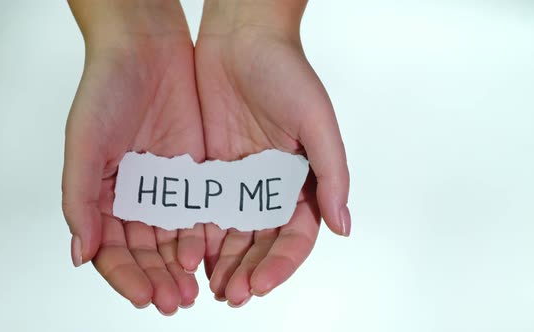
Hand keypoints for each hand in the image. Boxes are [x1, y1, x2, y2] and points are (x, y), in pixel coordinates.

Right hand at [62, 0, 204, 314]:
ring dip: (182, 266)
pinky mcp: (195, 172)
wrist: (146, 48)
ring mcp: (166, 186)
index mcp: (101, 195)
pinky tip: (212, 253)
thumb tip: (79, 253)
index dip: (127, 277)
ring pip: (174, 238)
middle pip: (145, 252)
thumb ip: (80, 199)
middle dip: (158, 279)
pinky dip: (204, 234)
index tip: (144, 298)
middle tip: (175, 301)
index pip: (111, 250)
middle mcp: (134, 197)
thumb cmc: (106, 90)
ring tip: (195, 288)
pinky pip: (200, 210)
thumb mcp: (85, 143)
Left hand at [195, 0, 350, 306]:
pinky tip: (189, 254)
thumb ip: (332, 174)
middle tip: (231, 294)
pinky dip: (199, 234)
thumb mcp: (317, 121)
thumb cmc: (287, 72)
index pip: (295, 236)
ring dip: (223, 261)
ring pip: (232, 232)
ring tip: (210, 286)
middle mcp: (271, 185)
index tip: (259, 284)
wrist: (241, 37)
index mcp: (302, 180)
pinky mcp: (211, 168)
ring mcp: (240, 179)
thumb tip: (344, 226)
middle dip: (248, 271)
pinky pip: (204, 208)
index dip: (280, 264)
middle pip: (262, 242)